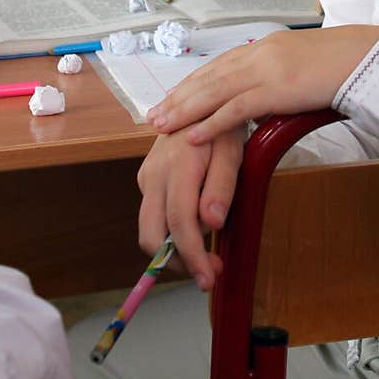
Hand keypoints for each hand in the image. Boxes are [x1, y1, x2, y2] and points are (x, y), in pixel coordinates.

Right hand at [136, 126, 244, 289]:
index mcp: (177, 166)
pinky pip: (155, 215)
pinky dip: (172, 230)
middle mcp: (153, 174)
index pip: (179, 222)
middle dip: (176, 261)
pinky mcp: (146, 180)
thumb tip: (211, 223)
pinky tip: (197, 225)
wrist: (199, 101)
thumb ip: (222, 186)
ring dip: (175, 248)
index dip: (192, 255)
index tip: (208, 277)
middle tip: (207, 272)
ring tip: (207, 252)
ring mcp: (146, 177)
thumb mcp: (233, 150)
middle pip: (151, 234)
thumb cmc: (222, 125)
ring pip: (150, 228)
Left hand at [146, 24, 378, 144]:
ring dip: (184, 110)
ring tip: (161, 126)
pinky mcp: (277, 88)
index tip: (171, 97)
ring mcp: (267, 69)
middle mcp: (260, 53)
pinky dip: (211, 123)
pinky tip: (193, 136)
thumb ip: (282, 75)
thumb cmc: (343, 64)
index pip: (218, 66)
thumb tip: (271, 94)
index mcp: (266, 46)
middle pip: (209, 77)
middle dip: (178, 97)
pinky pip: (237, 108)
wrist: (367, 56)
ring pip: (214, 91)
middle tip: (153, 115)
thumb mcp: (304, 65)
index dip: (192, 83)